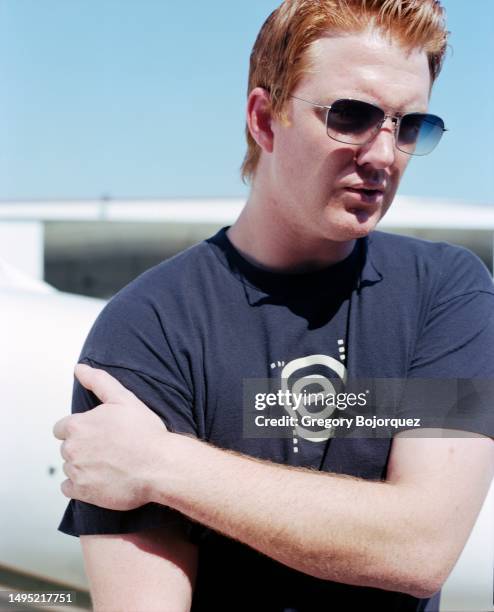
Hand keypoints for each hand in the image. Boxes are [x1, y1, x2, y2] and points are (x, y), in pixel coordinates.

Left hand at [53, 364, 167, 509]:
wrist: (160, 466)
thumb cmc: (145, 433)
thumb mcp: (123, 398)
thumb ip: (98, 381)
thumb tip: (80, 369)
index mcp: (77, 425)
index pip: (62, 428)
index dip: (81, 429)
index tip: (98, 433)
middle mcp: (72, 449)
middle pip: (68, 448)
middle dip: (83, 447)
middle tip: (109, 448)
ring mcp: (76, 472)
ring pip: (70, 467)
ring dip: (84, 466)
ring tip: (110, 464)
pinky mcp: (82, 492)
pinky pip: (69, 488)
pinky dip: (81, 485)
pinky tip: (101, 479)